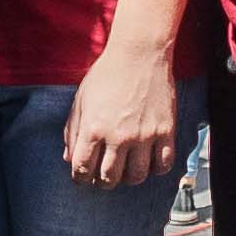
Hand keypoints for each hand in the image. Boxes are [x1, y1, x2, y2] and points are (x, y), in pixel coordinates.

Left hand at [65, 38, 178, 188]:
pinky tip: (148, 161)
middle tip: (103, 176)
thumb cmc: (106, 75)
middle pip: (109, 179)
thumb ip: (72, 131)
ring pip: (136, 177)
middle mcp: (118, 136)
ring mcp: (144, 135)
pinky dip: (155, 169)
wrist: (139, 54)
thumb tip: (69, 159)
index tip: (83, 177)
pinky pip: (163, 165)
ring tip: (125, 169)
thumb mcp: (81, 100)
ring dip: (128, 178)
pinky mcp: (165, 131)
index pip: (82, 170)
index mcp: (93, 128)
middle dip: (102, 182)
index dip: (80, 179)